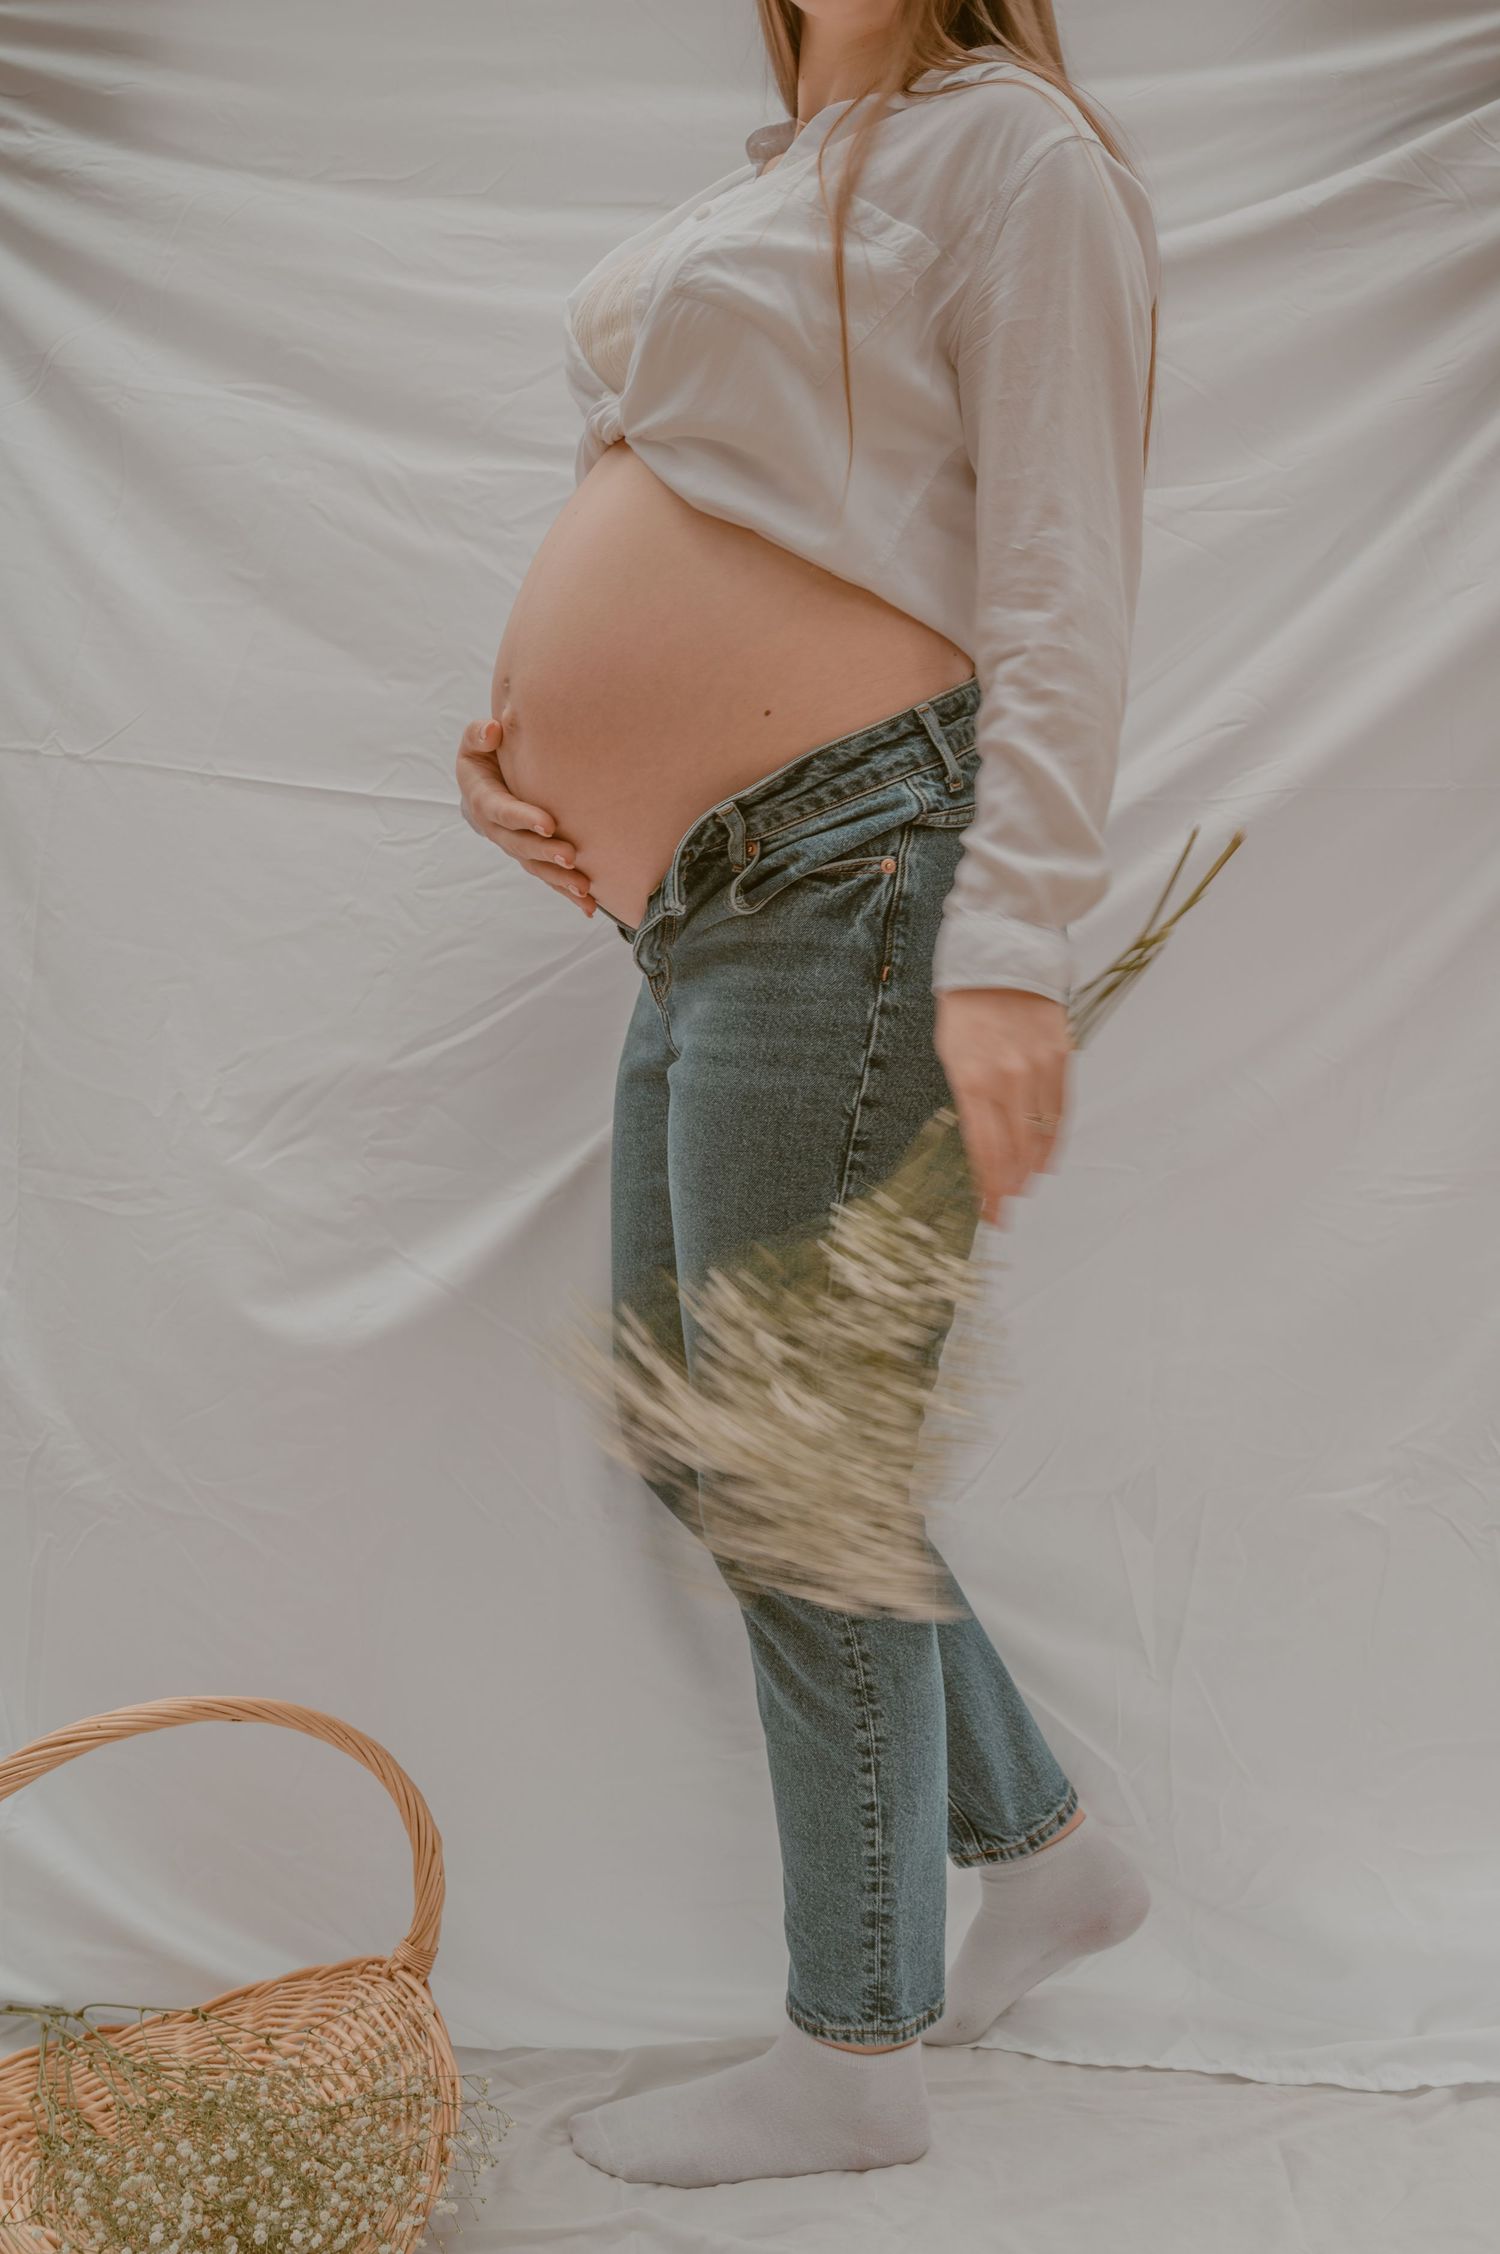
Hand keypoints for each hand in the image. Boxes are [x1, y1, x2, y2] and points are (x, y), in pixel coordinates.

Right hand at [454, 717, 595, 915]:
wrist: (485, 778)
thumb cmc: (485, 754)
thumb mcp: (475, 741)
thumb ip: (480, 735)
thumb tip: (494, 730)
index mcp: (482, 800)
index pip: (501, 811)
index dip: (522, 818)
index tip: (548, 823)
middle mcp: (496, 829)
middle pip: (520, 846)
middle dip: (545, 853)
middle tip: (571, 857)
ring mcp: (514, 846)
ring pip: (535, 867)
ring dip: (558, 880)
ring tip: (584, 889)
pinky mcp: (531, 856)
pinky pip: (548, 876)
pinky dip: (566, 893)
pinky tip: (590, 907)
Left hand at [933, 987, 1072, 1227]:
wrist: (1001, 958)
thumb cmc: (966, 1006)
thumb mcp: (950, 1054)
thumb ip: (967, 1099)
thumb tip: (983, 1143)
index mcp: (973, 1080)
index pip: (985, 1150)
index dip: (989, 1188)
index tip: (990, 1213)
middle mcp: (1009, 1080)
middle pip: (1015, 1151)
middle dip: (1009, 1187)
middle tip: (1005, 1210)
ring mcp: (1038, 1070)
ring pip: (1042, 1136)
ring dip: (1032, 1169)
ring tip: (1024, 1189)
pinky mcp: (1061, 1058)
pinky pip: (1061, 1112)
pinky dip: (1054, 1140)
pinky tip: (1046, 1159)